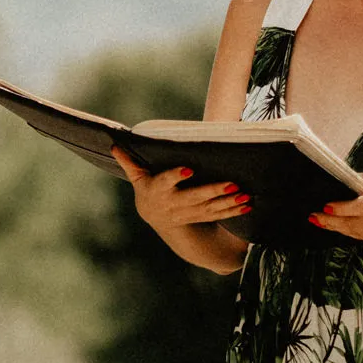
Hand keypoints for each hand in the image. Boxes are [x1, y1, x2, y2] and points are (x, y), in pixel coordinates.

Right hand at [111, 148, 249, 230]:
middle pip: (194, 197)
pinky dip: (233, 211)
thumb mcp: (138, 177)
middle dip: (213, 191)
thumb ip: (129, 162)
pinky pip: (218, 215)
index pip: (166, 181)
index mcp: (157, 190)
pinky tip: (247, 205)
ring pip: (210, 209)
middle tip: (231, 184)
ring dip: (228, 203)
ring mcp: (188, 213)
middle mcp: (173, 204)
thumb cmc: (148, 189)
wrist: (156, 218)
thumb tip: (114, 145)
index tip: (188, 169)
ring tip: (244, 195)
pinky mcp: (201, 217)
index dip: (175, 176)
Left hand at [309, 173, 362, 247]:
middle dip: (331, 221)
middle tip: (313, 216)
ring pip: (358, 233)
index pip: (361, 206)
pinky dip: (353, 232)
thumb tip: (344, 178)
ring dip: (338, 228)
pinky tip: (342, 226)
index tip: (325, 206)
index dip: (341, 208)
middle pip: (355, 224)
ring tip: (321, 221)